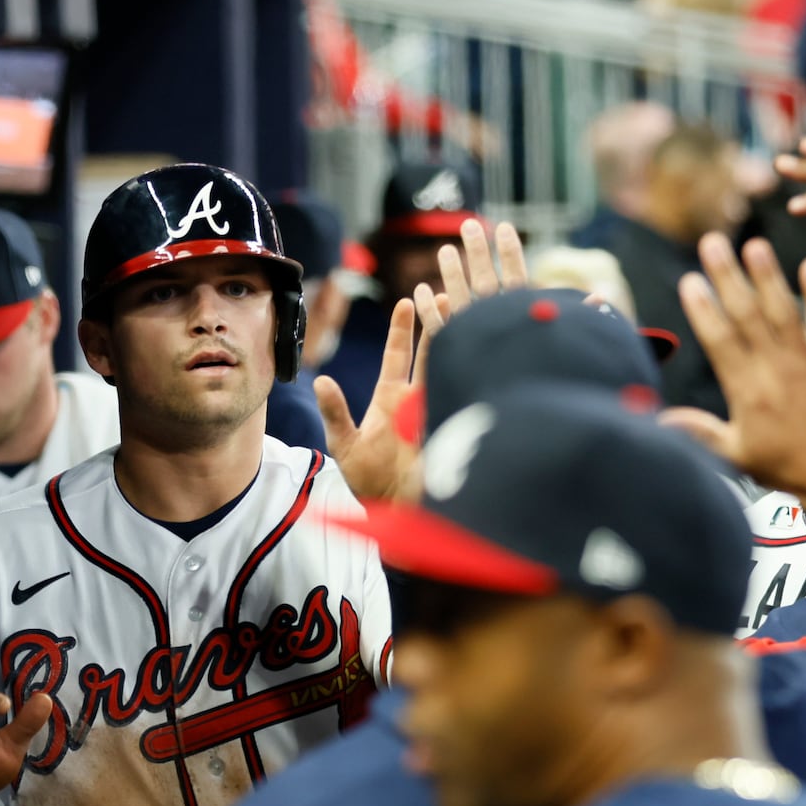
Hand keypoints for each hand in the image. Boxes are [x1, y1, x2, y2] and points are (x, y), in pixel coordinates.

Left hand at [314, 219, 528, 501]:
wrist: (393, 516)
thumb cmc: (368, 483)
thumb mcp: (345, 444)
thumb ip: (334, 412)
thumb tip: (319, 381)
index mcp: (392, 398)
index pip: (400, 354)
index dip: (403, 327)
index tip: (407, 299)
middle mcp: (418, 399)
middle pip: (431, 351)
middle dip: (438, 321)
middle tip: (445, 289)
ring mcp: (438, 412)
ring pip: (451, 368)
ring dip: (458, 339)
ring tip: (467, 309)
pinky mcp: (452, 429)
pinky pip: (464, 397)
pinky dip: (473, 375)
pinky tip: (486, 351)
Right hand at [663, 234, 805, 507]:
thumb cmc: (785, 468)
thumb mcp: (733, 455)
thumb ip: (696, 432)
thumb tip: (656, 420)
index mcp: (746, 391)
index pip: (719, 340)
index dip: (703, 308)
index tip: (689, 281)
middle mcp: (774, 370)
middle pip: (746, 316)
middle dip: (727, 277)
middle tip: (712, 244)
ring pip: (782, 312)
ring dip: (767, 277)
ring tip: (754, 245)